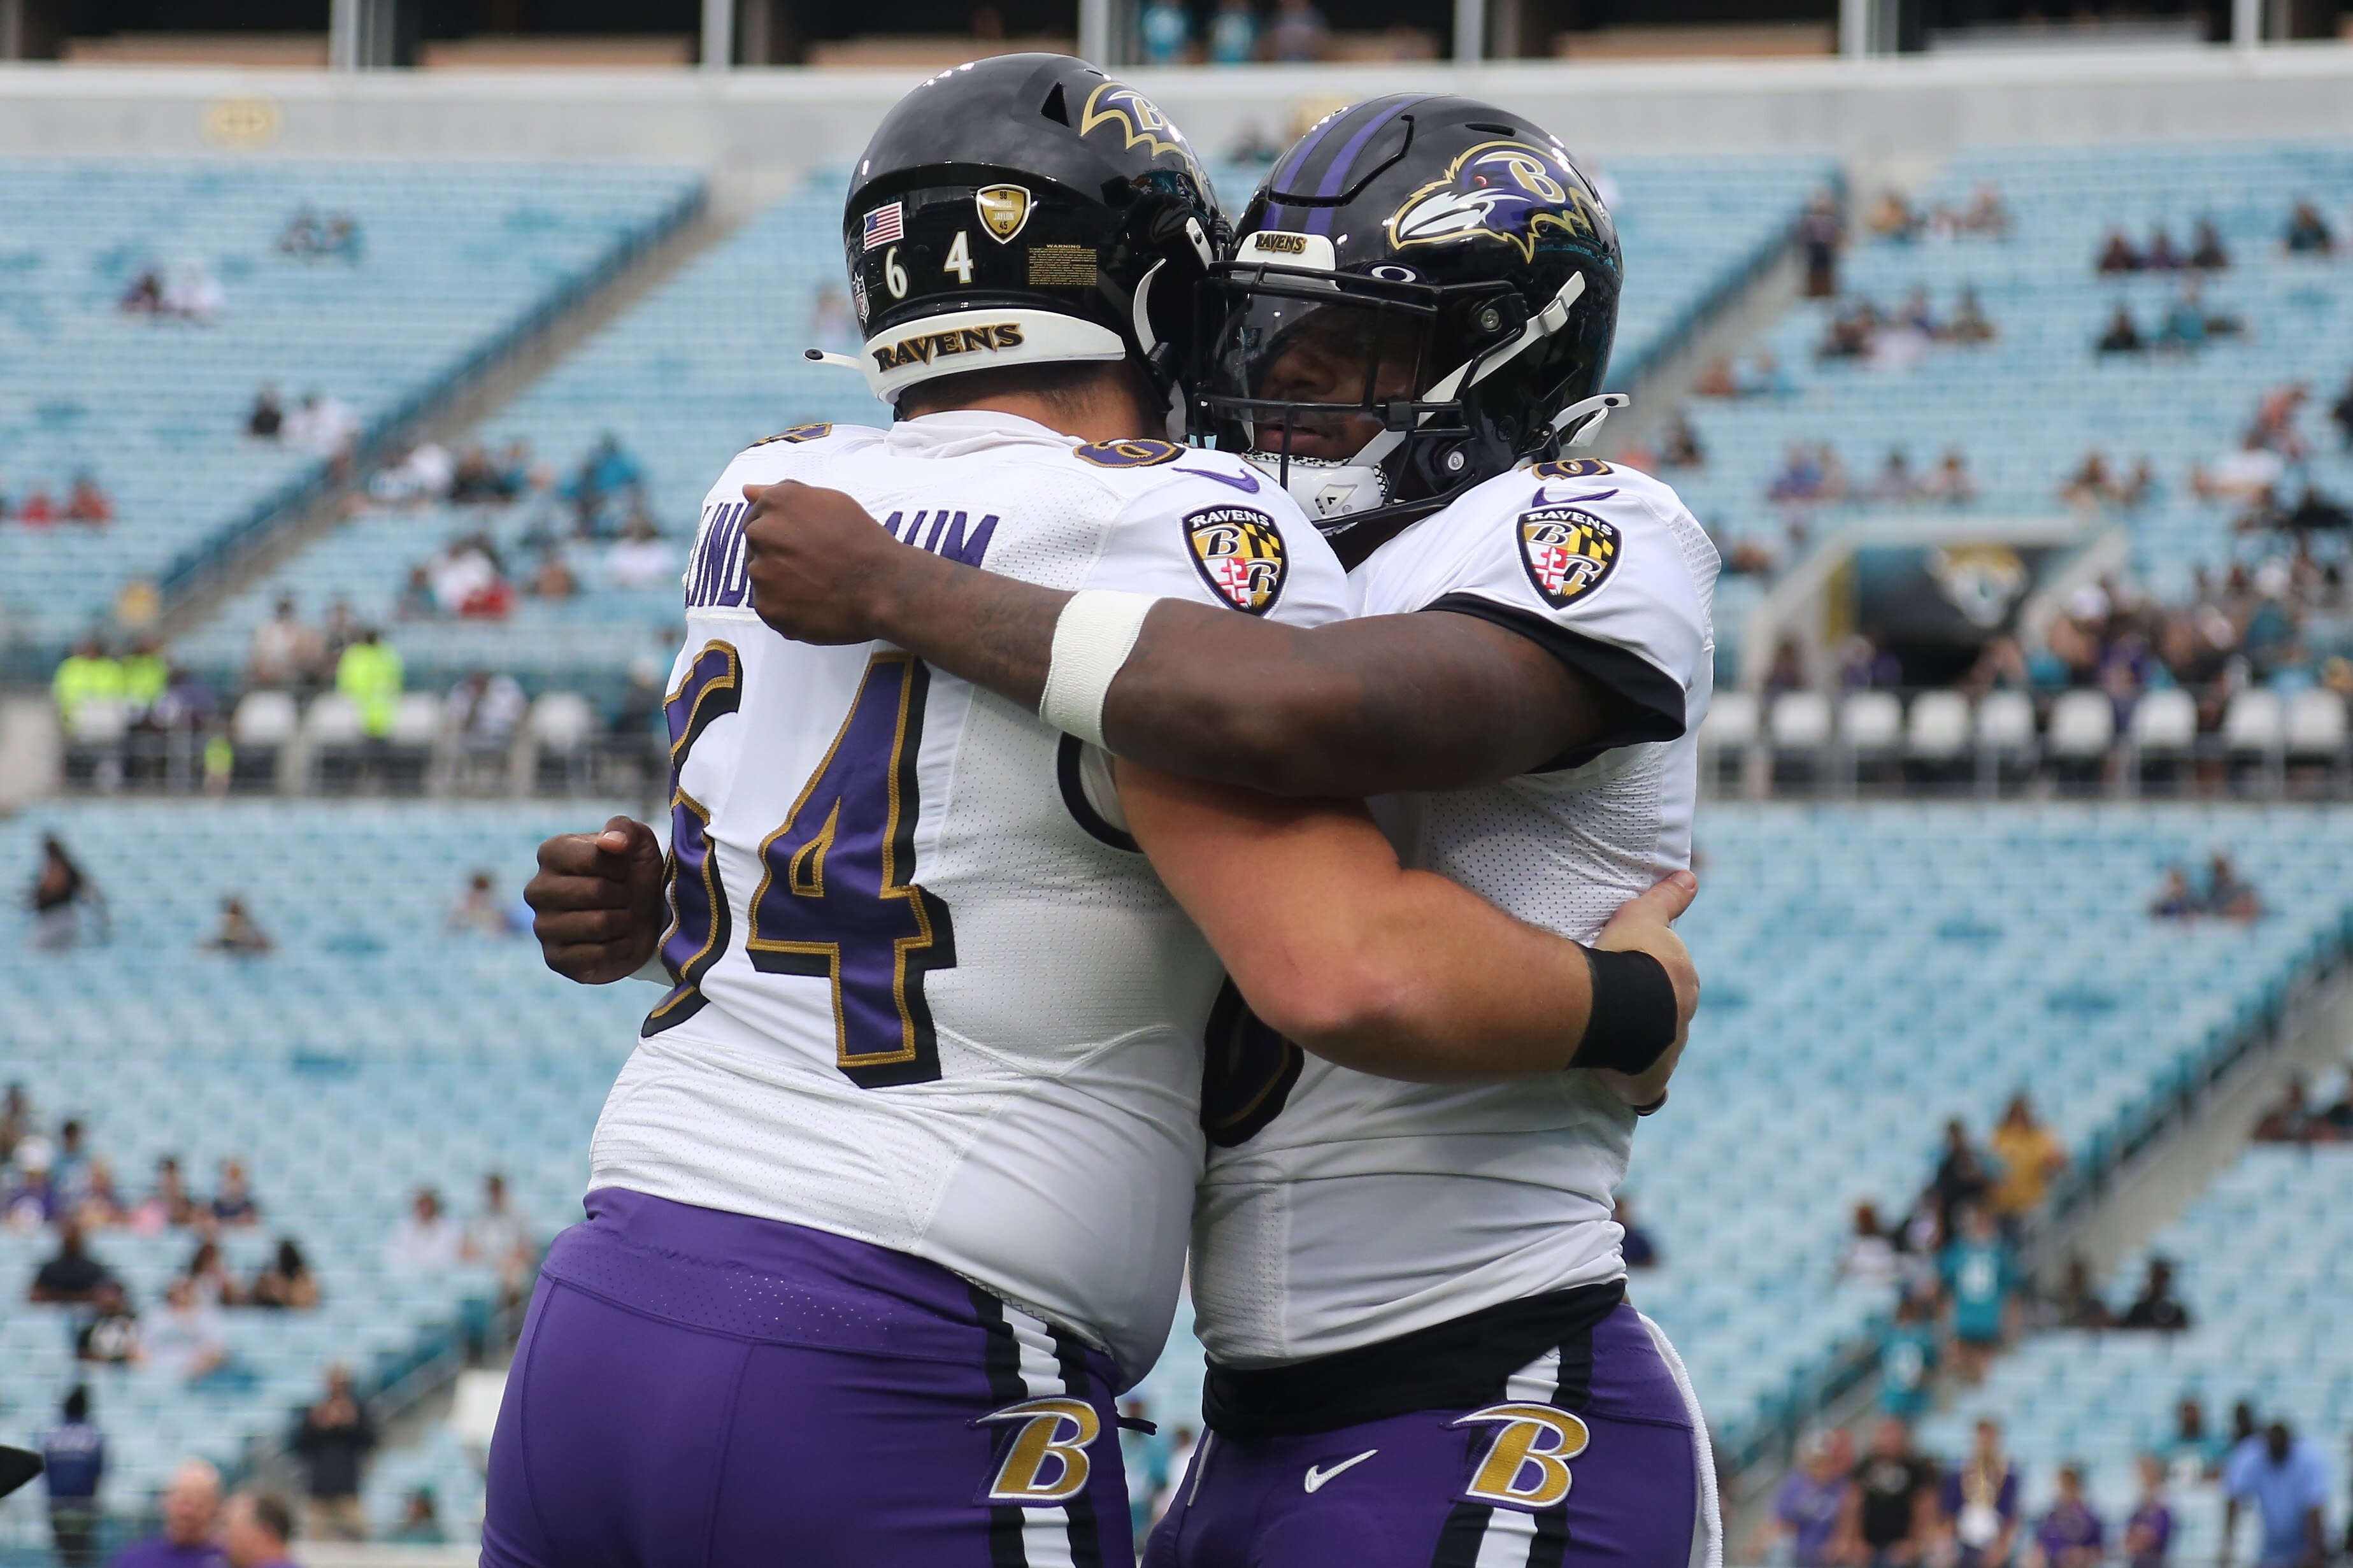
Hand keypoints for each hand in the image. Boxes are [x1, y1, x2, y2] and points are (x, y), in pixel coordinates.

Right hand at [525, 817, 667, 984]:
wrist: (644, 919)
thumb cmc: (634, 874)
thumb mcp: (637, 843)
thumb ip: (624, 829)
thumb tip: (611, 843)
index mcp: (551, 853)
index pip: (593, 857)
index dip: (621, 867)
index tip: (624, 872)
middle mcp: (537, 889)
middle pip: (596, 891)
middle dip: (624, 896)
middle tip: (625, 898)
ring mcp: (542, 926)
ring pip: (599, 924)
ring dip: (625, 922)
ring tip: (623, 917)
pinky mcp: (555, 959)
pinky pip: (598, 955)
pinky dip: (621, 948)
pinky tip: (618, 940)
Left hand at [741, 480, 917, 644]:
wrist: (884, 587)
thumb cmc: (863, 541)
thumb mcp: (830, 502)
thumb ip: (785, 494)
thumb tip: (747, 490)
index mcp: (776, 502)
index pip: (757, 516)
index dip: (782, 532)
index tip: (803, 544)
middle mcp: (761, 533)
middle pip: (756, 546)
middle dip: (778, 555)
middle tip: (814, 566)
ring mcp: (761, 572)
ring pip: (762, 577)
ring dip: (782, 582)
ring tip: (817, 586)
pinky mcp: (767, 607)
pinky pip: (769, 606)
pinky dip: (787, 608)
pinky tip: (814, 604)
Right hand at [1589, 870, 1699, 1106]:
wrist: (1621, 1007)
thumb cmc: (1629, 958)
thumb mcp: (1644, 916)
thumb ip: (1667, 898)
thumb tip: (1690, 875)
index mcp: (1683, 983)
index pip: (1675, 983)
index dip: (1655, 982)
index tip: (1635, 981)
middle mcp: (1682, 1020)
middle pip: (1670, 1018)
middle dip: (1653, 1017)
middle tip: (1620, 1012)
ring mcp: (1668, 1055)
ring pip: (1659, 1053)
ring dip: (1642, 1050)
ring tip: (1613, 1046)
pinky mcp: (1649, 1084)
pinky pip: (1647, 1092)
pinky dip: (1638, 1089)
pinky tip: (1624, 1087)